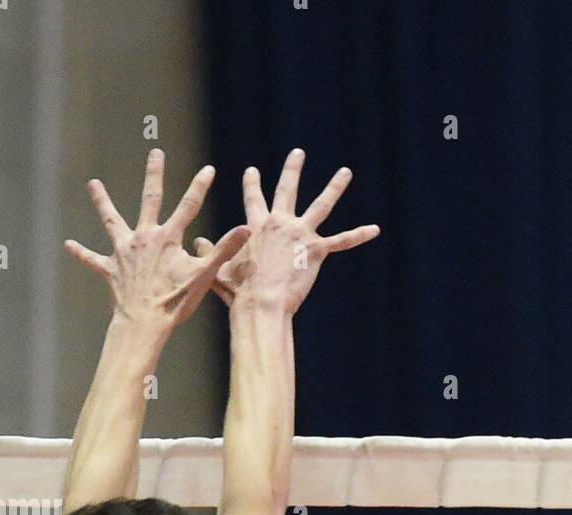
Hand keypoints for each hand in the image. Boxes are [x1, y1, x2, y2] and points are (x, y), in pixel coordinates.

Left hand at [64, 148, 248, 333]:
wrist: (144, 323)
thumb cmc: (174, 302)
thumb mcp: (204, 276)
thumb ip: (224, 250)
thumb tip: (246, 230)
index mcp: (168, 238)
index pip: (189, 206)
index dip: (200, 187)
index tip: (208, 169)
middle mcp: (144, 237)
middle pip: (150, 200)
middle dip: (154, 175)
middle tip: (155, 153)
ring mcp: (124, 252)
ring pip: (112, 220)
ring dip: (102, 201)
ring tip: (93, 184)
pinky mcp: (110, 268)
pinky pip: (92, 259)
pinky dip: (81, 252)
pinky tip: (68, 244)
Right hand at [193, 149, 378, 313]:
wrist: (261, 304)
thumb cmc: (239, 292)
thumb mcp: (218, 270)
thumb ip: (210, 253)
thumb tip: (196, 244)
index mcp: (256, 226)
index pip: (254, 199)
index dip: (252, 184)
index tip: (253, 171)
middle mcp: (279, 223)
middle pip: (287, 190)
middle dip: (292, 170)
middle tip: (298, 153)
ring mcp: (300, 234)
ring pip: (321, 205)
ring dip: (334, 187)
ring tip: (345, 172)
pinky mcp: (316, 251)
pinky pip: (342, 241)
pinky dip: (359, 235)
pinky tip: (375, 229)